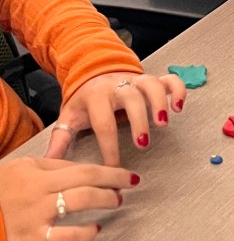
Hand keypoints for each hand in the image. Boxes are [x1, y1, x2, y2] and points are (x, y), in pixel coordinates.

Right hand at [0, 157, 137, 240]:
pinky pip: (65, 237)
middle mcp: (41, 191)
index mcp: (38, 172)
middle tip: (130, 182)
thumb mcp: (19, 169)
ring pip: (81, 201)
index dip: (107, 169)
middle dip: (114, 180)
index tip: (123, 173)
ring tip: (117, 201)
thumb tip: (79, 169)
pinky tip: (96, 230)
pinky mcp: (33, 238)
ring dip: (105, 200)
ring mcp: (38, 215)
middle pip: (87, 180)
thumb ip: (49, 167)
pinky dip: (85, 234)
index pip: (82, 167)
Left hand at [45, 72, 186, 166]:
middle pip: (131, 99)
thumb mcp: (69, 118)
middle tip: (143, 143)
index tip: (113, 169)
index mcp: (95, 96)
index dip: (109, 147)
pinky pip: (169, 80)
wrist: (93, 71)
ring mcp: (136, 80)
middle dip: (138, 121)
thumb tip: (48, 165)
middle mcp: (117, 85)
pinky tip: (179, 107)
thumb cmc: (84, 100)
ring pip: (152, 85)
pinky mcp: (151, 79)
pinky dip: (177, 91)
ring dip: (160, 103)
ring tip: (164, 123)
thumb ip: (60, 141)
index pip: (103, 123)